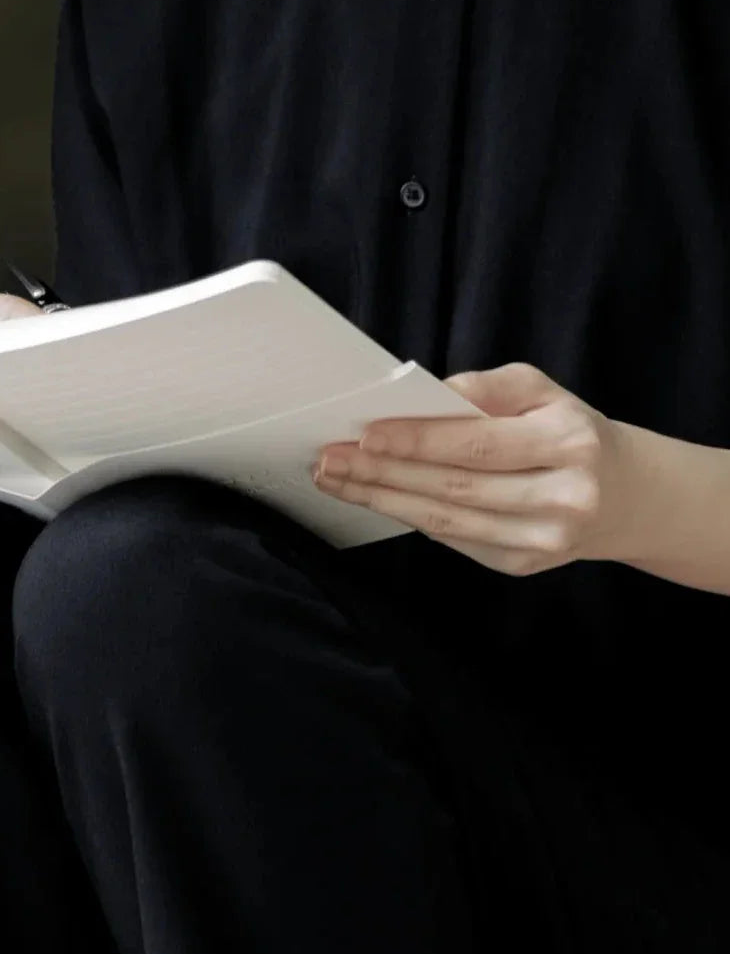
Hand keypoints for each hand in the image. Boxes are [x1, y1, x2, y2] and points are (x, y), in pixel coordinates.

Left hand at [310, 362, 642, 576]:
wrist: (625, 496)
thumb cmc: (568, 431)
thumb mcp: (543, 391)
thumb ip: (488, 387)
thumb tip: (428, 394)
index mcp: (568, 443)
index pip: (479, 444)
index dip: (418, 440)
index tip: (365, 434)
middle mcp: (562, 498)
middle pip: (454, 487)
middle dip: (383, 473)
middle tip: (329, 459)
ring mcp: (543, 540)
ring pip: (445, 521)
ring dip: (381, 500)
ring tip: (335, 479)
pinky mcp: (522, 565)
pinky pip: (453, 539)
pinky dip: (407, 517)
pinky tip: (372, 498)